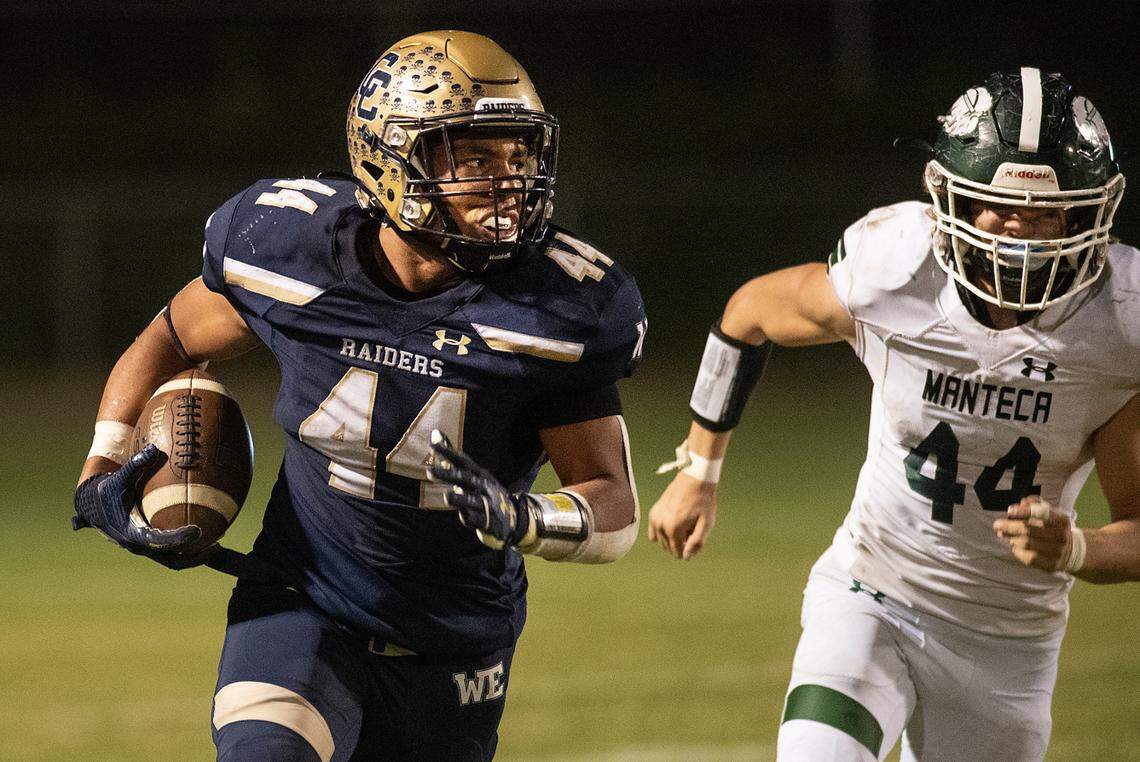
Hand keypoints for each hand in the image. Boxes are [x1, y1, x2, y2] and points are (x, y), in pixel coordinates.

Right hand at [73, 444, 203, 564]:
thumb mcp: (119, 478)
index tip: (197, 531)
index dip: (178, 538)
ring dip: (194, 556)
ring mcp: (144, 547)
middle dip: (194, 556)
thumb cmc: (107, 490)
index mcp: (131, 533)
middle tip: (216, 546)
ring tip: (217, 547)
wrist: (91, 505)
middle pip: (171, 560)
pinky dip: (187, 547)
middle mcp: (139, 545)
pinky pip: (171, 551)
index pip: (158, 541)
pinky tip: (206, 534)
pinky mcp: (149, 545)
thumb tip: (152, 449)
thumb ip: (135, 465)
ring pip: (173, 560)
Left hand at [428, 430, 530, 550]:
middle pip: (465, 478)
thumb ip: (451, 458)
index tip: (432, 445)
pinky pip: (476, 519)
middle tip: (429, 472)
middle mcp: (482, 486)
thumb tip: (435, 433)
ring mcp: (485, 503)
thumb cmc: (485, 492)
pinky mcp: (486, 520)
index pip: (462, 460)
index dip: (448, 453)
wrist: (512, 516)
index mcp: (478, 473)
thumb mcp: (473, 474)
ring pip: (472, 500)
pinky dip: (469, 516)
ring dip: (461, 498)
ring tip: (447, 496)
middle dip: (448, 475)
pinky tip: (464, 515)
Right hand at [648, 473, 717, 559]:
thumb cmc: (703, 501)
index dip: (688, 551)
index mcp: (673, 529)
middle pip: (668, 547)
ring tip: (683, 526)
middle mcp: (660, 524)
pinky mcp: (653, 512)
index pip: (677, 552)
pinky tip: (674, 523)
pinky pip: (653, 531)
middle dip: (679, 544)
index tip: (695, 540)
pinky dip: (662, 532)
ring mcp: (654, 518)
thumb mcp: (706, 524)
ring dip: (671, 539)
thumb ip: (697, 542)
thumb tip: (686, 557)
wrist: (695, 479)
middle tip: (691, 531)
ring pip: (660, 541)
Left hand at [993, 496, 1072, 571]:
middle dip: (1010, 526)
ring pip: (1027, 544)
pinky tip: (1013, 546)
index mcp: (1062, 521)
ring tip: (1002, 534)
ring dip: (1011, 538)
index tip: (1009, 510)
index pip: (1041, 513)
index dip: (1023, 511)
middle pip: (1030, 530)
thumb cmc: (1054, 527)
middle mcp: (1061, 536)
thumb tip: (1023, 502)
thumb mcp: (1051, 513)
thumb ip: (1037, 505)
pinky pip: (1029, 558)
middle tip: (997, 524)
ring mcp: (1057, 552)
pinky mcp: (1050, 565)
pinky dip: (1018, 551)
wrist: (1073, 551)